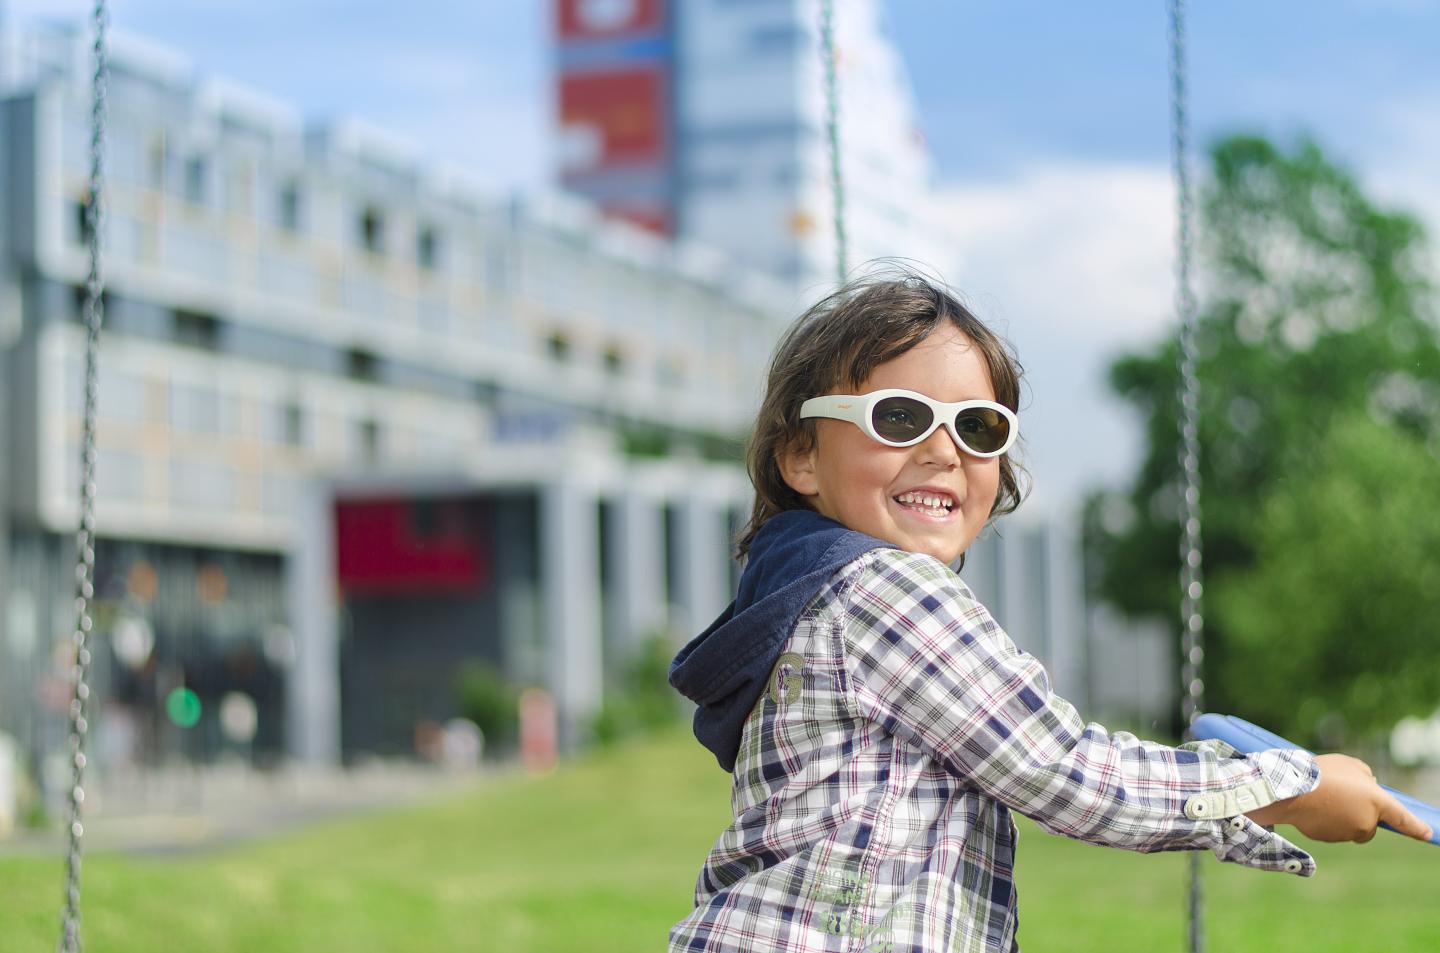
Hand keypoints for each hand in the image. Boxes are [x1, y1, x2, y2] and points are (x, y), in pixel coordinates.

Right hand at [1246, 753, 1433, 843]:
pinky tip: (1311, 807)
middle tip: (1340, 795)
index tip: (1428, 833)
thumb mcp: (1349, 764)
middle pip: (1369, 824)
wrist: (1289, 790)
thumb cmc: (1322, 773)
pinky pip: (1330, 830)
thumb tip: (1370, 786)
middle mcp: (1366, 822)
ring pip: (1349, 827)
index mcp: (1376, 801)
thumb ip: (1365, 776)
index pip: (1403, 818)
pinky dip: (1324, 821)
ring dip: (1339, 815)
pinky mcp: (1328, 838)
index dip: (1417, 827)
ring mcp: (1346, 833)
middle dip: (1359, 814)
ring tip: (1321, 796)